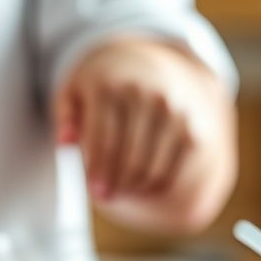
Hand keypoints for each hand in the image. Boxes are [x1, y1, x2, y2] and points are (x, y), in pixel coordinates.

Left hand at [53, 38, 236, 233]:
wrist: (151, 63)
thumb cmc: (102, 87)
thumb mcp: (75, 92)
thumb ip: (66, 117)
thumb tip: (65, 142)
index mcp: (112, 88)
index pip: (106, 140)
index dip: (99, 171)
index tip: (93, 192)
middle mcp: (149, 96)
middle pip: (132, 159)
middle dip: (115, 185)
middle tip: (103, 197)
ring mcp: (176, 113)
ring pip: (153, 170)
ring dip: (134, 189)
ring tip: (119, 191)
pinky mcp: (194, 131)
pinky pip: (175, 172)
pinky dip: (156, 188)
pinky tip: (140, 188)